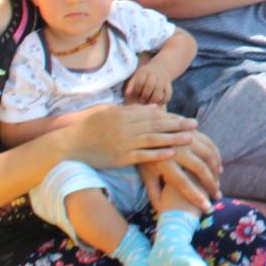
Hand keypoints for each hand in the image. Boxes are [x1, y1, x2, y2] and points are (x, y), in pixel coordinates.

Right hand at [69, 104, 195, 170]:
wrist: (70, 144)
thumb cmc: (90, 127)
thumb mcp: (111, 112)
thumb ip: (133, 110)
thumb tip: (155, 108)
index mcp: (124, 114)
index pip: (153, 115)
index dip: (171, 116)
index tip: (185, 118)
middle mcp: (126, 127)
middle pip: (157, 125)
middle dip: (178, 125)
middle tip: (195, 124)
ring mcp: (123, 142)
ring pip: (153, 139)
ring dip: (173, 138)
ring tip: (190, 138)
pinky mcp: (120, 157)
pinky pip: (142, 155)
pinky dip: (157, 154)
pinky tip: (172, 153)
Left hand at [123, 57, 171, 105]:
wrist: (162, 68)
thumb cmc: (145, 76)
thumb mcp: (137, 77)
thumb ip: (131, 85)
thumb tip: (128, 93)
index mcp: (145, 72)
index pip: (140, 81)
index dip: (138, 89)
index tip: (136, 93)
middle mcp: (155, 75)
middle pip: (150, 85)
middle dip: (145, 95)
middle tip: (142, 100)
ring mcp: (164, 80)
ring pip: (159, 91)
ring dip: (153, 99)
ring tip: (149, 102)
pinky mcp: (169, 87)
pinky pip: (167, 95)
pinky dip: (162, 100)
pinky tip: (157, 102)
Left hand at [147, 130, 221, 212]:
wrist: (145, 129)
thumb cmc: (145, 157)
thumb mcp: (146, 175)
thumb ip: (154, 193)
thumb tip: (162, 211)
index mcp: (163, 163)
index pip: (183, 183)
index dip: (196, 196)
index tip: (206, 207)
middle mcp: (177, 149)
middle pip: (200, 169)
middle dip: (211, 184)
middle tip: (217, 195)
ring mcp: (186, 138)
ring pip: (208, 155)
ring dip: (216, 170)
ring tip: (218, 182)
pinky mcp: (192, 131)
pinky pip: (209, 144)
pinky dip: (216, 156)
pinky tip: (218, 167)